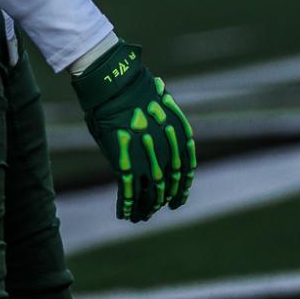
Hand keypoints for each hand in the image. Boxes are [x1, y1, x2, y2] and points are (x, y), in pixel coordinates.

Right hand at [73, 42, 195, 222]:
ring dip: (145, 209)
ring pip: (150, 196)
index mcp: (178, 137)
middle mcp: (167, 152)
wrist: (114, 82)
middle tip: (155, 210)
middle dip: (161, 201)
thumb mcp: (159, 106)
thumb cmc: (133, 89)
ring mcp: (146, 159)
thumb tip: (161, 146)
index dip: (182, 190)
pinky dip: (127, 207)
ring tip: (140, 216)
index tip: (177, 201)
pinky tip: (124, 214)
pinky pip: (128, 193)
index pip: (185, 171)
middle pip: (167, 186)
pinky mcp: (125, 164)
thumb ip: (164, 131)